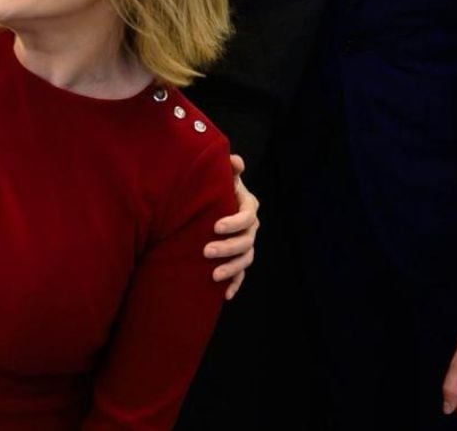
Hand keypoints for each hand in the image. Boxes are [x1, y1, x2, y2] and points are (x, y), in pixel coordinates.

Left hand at [206, 154, 257, 298]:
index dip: (234, 222)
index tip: (215, 226)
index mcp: (249, 207)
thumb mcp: (222, 176)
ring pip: (245, 259)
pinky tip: (225, 295)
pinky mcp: (238, 260)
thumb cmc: (216, 188)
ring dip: (232, 268)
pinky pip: (241, 275)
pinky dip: (235, 284)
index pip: (248, 216)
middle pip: (246, 241)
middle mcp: (251, 228)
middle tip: (206, 251)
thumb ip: (228, 168)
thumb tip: (235, 161)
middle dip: (228, 248)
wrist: (211, 204)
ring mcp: (246, 245)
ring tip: (214, 275)